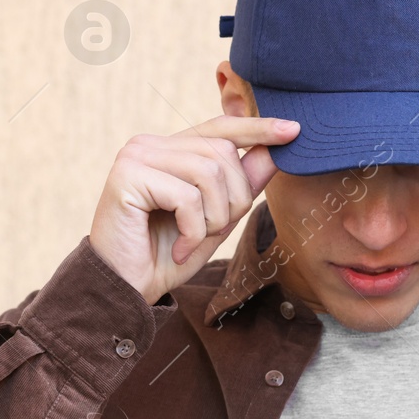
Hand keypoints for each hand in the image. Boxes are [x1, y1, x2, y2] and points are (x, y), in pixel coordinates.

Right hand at [90, 115, 299, 304]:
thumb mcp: (216, 220)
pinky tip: (178, 248)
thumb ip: (241, 185)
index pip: (220, 128)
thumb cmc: (165, 256)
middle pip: (221, 153)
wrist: (125, 290)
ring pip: (208, 173)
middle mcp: (150, 144)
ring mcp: (136, 156)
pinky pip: (186, 196)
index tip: (293, 131)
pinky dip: (193, 231)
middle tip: (209, 233)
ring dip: (213, 219)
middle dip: (232, 200)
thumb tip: (273, 151)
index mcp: (170, 149)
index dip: (257, 129)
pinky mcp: (127, 175)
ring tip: (191, 241)